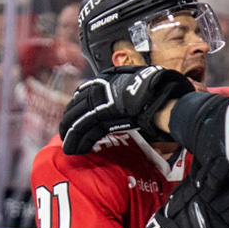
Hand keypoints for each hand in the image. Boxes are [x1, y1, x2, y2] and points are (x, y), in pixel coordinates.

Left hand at [59, 65, 195, 155]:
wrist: (163, 97)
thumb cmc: (160, 94)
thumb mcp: (143, 87)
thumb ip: (134, 92)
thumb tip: (136, 102)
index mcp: (110, 79)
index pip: (88, 93)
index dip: (80, 108)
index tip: (77, 118)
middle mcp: (102, 87)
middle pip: (79, 105)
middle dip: (70, 121)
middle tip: (65, 134)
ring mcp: (101, 99)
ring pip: (78, 117)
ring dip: (71, 133)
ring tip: (68, 146)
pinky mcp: (101, 114)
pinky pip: (84, 128)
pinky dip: (77, 139)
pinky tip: (73, 148)